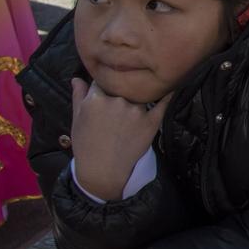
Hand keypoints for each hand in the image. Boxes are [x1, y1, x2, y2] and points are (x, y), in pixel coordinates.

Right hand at [68, 78, 170, 201]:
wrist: (104, 170)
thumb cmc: (86, 145)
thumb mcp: (77, 120)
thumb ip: (78, 96)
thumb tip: (77, 78)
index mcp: (96, 99)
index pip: (103, 80)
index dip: (105, 82)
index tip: (106, 88)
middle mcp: (117, 101)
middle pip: (123, 87)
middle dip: (121, 91)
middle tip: (119, 104)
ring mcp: (136, 110)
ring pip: (139, 95)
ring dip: (137, 98)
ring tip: (131, 113)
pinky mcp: (152, 120)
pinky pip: (163, 103)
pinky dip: (168, 94)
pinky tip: (171, 87)